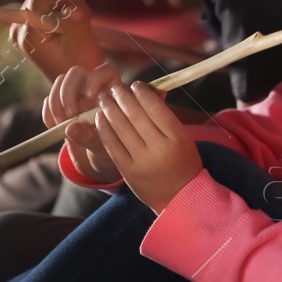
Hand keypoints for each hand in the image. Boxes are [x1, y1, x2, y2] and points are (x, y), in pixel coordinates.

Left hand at [14, 0, 104, 81]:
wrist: (75, 85)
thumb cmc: (80, 66)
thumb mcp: (81, 43)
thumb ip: (76, 21)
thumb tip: (75, 8)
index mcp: (28, 32)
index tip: (84, 14)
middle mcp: (18, 28)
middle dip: (66, 0)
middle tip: (84, 18)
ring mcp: (22, 27)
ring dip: (66, 5)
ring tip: (80, 23)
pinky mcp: (29, 27)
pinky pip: (45, 7)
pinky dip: (62, 10)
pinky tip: (72, 26)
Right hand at [43, 64, 123, 185]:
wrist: (99, 159)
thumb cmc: (110, 149)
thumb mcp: (105, 146)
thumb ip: (90, 137)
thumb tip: (70, 128)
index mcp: (113, 92)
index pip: (107, 71)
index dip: (96, 78)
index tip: (89, 96)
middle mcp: (94, 88)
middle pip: (76, 74)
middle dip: (68, 93)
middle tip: (69, 116)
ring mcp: (76, 95)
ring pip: (60, 82)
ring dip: (56, 103)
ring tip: (61, 125)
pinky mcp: (61, 104)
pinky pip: (49, 100)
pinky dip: (48, 113)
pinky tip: (55, 128)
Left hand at [94, 80, 202, 212]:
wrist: (179, 197)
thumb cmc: (182, 161)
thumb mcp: (182, 137)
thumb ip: (165, 116)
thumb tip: (150, 89)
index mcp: (177, 137)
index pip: (155, 107)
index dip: (142, 93)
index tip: (135, 85)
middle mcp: (159, 148)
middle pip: (135, 115)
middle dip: (122, 97)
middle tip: (115, 87)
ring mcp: (142, 161)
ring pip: (121, 128)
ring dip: (109, 109)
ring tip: (104, 99)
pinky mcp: (128, 171)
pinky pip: (112, 145)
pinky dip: (104, 129)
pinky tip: (100, 118)